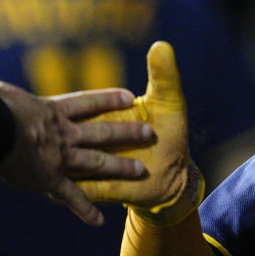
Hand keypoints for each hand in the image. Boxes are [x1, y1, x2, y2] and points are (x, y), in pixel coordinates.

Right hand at [0, 79, 150, 226]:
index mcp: (51, 109)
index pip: (87, 102)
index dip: (109, 99)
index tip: (130, 97)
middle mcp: (62, 132)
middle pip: (103, 132)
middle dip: (128, 132)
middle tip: (150, 133)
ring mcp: (58, 157)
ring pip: (98, 162)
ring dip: (120, 167)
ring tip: (142, 171)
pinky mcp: (48, 179)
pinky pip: (71, 196)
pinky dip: (84, 209)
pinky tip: (99, 221)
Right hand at [77, 41, 198, 222]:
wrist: (172, 172)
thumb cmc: (169, 130)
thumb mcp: (169, 101)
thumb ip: (163, 73)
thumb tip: (162, 45)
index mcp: (98, 113)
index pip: (89, 103)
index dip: (106, 102)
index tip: (132, 102)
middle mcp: (87, 137)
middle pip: (87, 134)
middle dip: (103, 136)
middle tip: (115, 137)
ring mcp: (87, 163)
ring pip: (84, 164)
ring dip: (98, 167)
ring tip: (104, 168)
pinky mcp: (94, 188)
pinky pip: (81, 197)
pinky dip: (85, 205)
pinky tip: (91, 210)